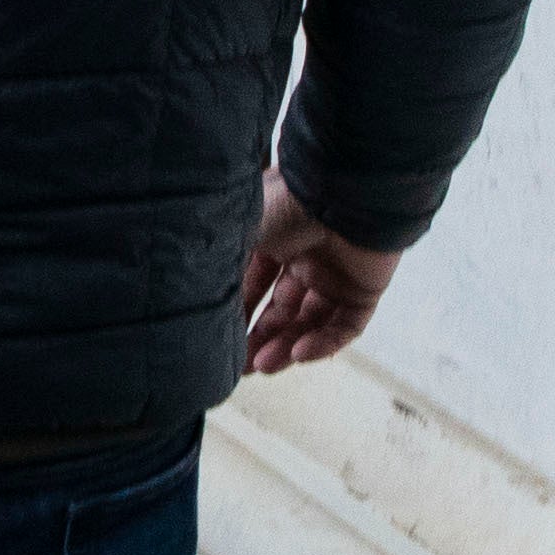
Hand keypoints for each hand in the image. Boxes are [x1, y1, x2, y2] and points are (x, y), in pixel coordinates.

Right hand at [236, 170, 402, 373]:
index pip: (254, 286)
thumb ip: (221, 265)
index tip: (221, 338)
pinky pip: (345, 327)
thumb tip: (190, 295)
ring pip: (311, 323)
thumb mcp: (241, 232)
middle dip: (261, 339)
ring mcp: (337, 274)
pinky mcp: (365, 288)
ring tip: (264, 365)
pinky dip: (323, 345)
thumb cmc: (289, 199)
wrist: (343, 189)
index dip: (240, 313)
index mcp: (276, 238)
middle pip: (282, 310)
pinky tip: (298, 354)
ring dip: (287, 347)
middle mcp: (306, 257)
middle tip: (241, 365)